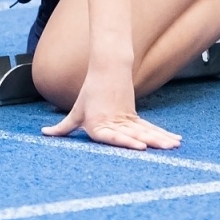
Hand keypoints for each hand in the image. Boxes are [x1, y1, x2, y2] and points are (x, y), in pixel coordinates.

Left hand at [42, 69, 180, 150]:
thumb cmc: (89, 93)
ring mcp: (127, 119)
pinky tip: (174, 140)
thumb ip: (63, 127)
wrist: (107, 69)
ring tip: (174, 146)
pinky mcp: (135, 117)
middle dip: (151, 142)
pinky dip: (162, 134)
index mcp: (99, 125)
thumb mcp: (76, 111)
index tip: (140, 146)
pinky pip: (150, 127)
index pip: (113, 136)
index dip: (126, 142)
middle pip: (134, 134)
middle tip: (164, 149)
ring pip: (146, 131)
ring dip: (160, 139)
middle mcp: (115, 123)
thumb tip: (45, 133)